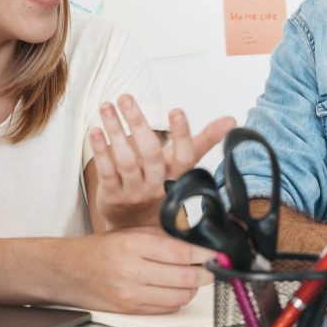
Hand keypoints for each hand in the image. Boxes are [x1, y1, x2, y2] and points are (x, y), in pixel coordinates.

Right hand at [58, 227, 211, 313]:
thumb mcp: (132, 232)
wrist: (70, 271)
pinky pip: (167, 308)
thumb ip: (164, 237)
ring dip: (193, 288)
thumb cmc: (101, 249)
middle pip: (185, 278)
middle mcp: (132, 271)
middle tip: (212, 267)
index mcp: (134, 245)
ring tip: (193, 277)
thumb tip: (197, 243)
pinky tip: (175, 288)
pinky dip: (177, 299)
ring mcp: (131, 294)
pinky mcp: (131, 310)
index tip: (217, 254)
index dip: (205, 255)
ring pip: (180, 296)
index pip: (181, 253)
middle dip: (205, 273)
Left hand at [87, 95, 235, 230]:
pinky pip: (107, 171)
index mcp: (178, 174)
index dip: (182, 134)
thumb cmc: (163, 187)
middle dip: (137, 123)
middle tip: (126, 98)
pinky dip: (100, 151)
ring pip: (126, 160)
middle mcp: (158, 184)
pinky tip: (95, 131)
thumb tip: (231, 120)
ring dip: (115, 131)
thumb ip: (205, 140)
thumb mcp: (184, 165)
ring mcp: (135, 191)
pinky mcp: (113, 195)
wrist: (139, 228)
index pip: (184, 154)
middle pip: (150, 154)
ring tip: (107, 106)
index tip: (176, 110)